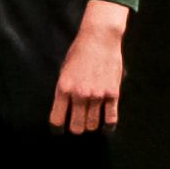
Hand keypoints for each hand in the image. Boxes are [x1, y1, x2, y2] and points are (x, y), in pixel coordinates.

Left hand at [47, 1, 127, 133]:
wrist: (99, 38)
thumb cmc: (80, 52)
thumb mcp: (64, 71)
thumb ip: (64, 91)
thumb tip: (65, 109)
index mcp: (64, 88)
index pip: (57, 120)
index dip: (58, 128)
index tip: (60, 129)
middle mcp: (80, 94)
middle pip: (77, 127)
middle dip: (76, 128)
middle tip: (78, 124)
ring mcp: (97, 95)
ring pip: (93, 125)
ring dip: (91, 125)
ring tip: (91, 120)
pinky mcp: (112, 94)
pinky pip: (110, 119)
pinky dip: (108, 126)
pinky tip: (106, 126)